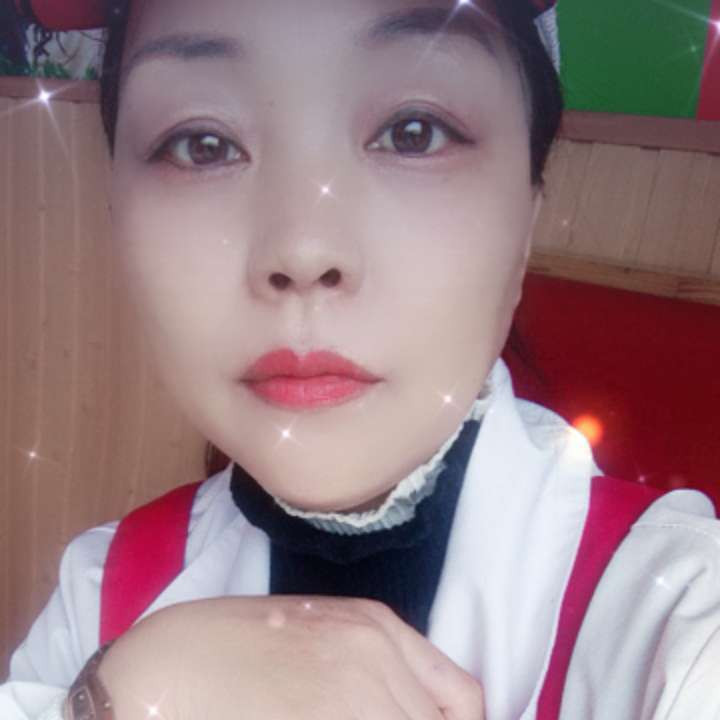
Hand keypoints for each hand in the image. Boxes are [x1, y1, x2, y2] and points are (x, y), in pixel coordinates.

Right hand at [98, 596, 484, 719]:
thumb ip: (378, 666)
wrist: (169, 663)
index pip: (462, 699)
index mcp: (379, 627)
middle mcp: (376, 657)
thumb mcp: (322, 632)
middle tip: (373, 717)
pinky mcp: (325, 716)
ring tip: (340, 715)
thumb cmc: (238, 642)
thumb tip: (412, 708)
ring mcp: (352, 696)